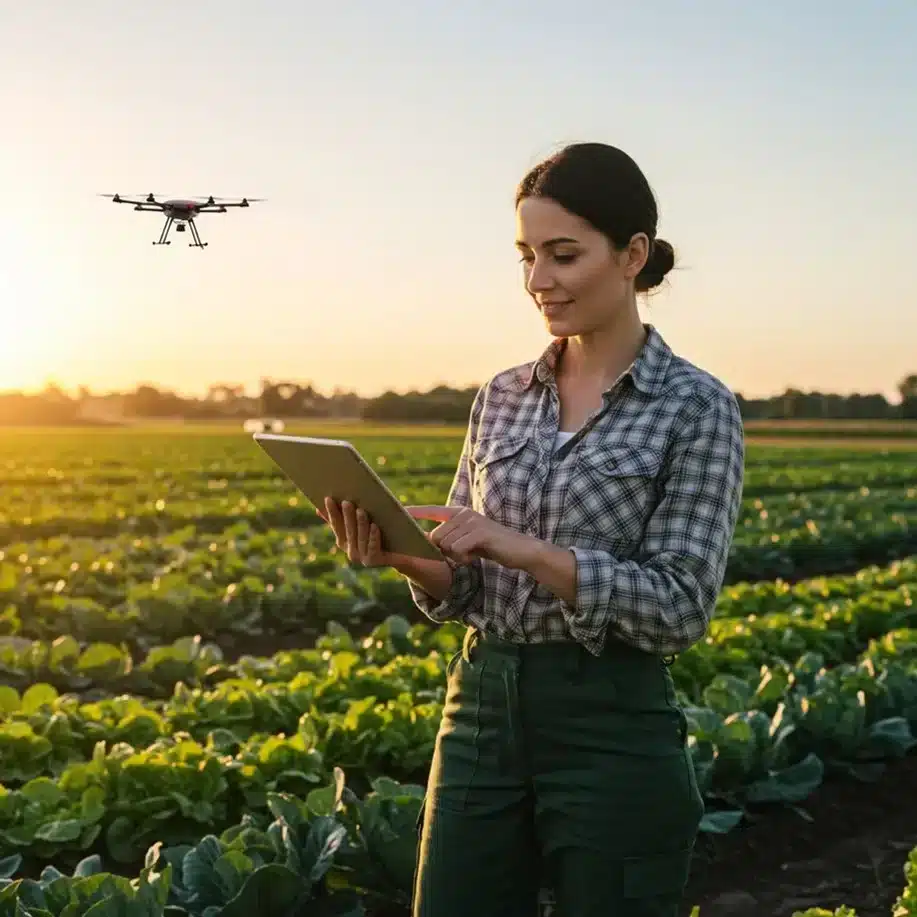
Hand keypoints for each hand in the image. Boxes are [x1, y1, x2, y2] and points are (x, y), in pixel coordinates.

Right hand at [319, 498, 417, 567]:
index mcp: (344, 541)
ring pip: (360, 538)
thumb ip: (345, 517)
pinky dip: (373, 537)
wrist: (404, 553)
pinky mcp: (374, 561)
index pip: (336, 524)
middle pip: (348, 530)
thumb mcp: (364, 523)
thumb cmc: (383, 531)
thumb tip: (319, 508)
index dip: (331, 512)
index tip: (328, 498)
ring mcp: (362, 558)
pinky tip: (375, 526)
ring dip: (360, 524)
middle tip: (347, 502)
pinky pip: (373, 547)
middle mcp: (350, 551)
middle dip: (347, 516)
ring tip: (361, 511)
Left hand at [406, 505, 534, 568]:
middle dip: (445, 551)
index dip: (414, 512)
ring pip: (446, 545)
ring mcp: (472, 522)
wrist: (520, 550)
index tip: (397, 511)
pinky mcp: (479, 533)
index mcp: (459, 513)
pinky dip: (464, 559)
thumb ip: (450, 538)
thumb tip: (428, 543)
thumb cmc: (491, 547)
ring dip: (456, 556)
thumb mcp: (467, 540)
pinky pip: (457, 550)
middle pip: (436, 537)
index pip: (432, 511)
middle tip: (463, 554)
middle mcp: (464, 513)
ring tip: (472, 554)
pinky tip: (474, 558)